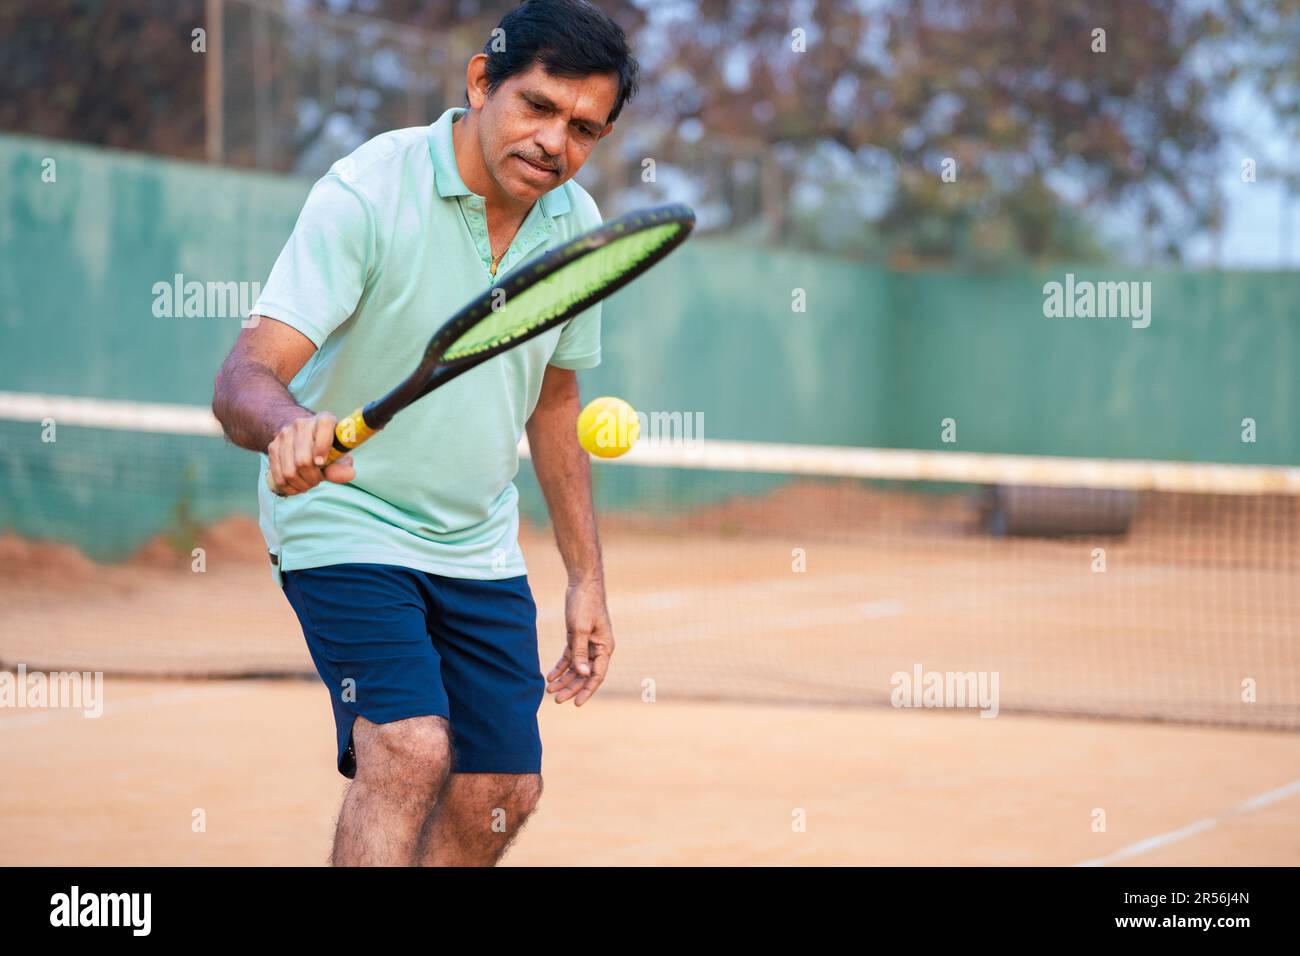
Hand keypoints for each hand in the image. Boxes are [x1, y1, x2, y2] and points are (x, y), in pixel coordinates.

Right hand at [266, 412, 355, 495]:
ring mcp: (285, 435)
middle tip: (317, 480)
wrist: (302, 436)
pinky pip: (277, 474)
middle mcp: (302, 424)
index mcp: (324, 420)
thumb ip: (343, 465)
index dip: (322, 450)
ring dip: (300, 484)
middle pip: (302, 460)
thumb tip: (349, 475)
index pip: (324, 428)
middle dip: (312, 477)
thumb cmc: (327, 447)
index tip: (322, 464)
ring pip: (289, 471)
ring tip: (308, 483)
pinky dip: (288, 486)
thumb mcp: (338, 454)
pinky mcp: (273, 446)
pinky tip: (296, 485)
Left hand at [547, 578, 612, 705]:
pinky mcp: (577, 637)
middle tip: (557, 700)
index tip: (576, 703)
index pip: (597, 675)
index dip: (587, 690)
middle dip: (571, 687)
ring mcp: (587, 643)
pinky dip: (560, 667)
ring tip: (550, 691)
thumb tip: (583, 674)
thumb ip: (580, 652)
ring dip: (564, 679)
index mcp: (605, 647)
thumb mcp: (581, 629)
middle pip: (585, 674)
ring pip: (576, 667)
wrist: (582, 583)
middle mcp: (598, 648)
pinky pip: (569, 657)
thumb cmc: (585, 604)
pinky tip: (550, 676)